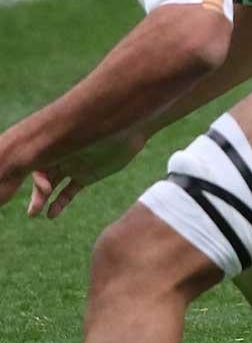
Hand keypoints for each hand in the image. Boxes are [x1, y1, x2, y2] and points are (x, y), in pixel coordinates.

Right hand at [26, 131, 150, 220]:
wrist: (129, 130)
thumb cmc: (102, 129)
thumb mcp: (75, 138)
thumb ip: (55, 147)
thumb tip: (34, 162)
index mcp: (54, 144)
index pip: (33, 164)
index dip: (36, 180)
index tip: (47, 188)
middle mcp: (60, 155)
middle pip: (41, 177)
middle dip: (36, 193)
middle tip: (33, 212)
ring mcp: (73, 166)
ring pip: (52, 186)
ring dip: (43, 199)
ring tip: (33, 213)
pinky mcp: (86, 176)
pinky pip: (69, 191)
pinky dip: (60, 202)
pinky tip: (52, 214)